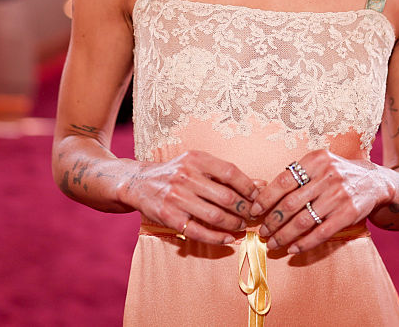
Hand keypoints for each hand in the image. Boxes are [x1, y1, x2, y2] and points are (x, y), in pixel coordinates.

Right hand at [123, 150, 258, 244]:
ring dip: (234, 224)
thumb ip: (226, 174)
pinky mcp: (169, 217)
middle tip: (253, 215)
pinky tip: (228, 239)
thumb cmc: (175, 172)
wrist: (139, 182)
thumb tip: (260, 184)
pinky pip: (199, 232)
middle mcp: (186, 176)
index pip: (230, 172)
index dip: (248, 186)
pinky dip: (217, 238)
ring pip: (215, 216)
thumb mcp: (197, 164)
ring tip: (241, 226)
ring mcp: (176, 197)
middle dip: (244, 209)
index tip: (257, 197)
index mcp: (196, 159)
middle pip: (226, 196)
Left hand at [251, 150, 392, 253]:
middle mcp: (328, 176)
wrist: (373, 181)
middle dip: (272, 220)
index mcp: (316, 160)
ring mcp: (339, 195)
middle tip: (262, 231)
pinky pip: (321, 232)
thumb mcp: (319, 165)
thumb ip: (296, 176)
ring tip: (273, 243)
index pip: (283, 181)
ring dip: (284, 235)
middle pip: (290, 203)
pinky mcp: (348, 213)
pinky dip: (304, 243)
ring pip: (303, 220)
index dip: (266, 198)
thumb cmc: (337, 174)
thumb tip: (263, 195)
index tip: (254, 211)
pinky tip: (292, 249)